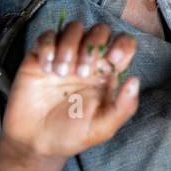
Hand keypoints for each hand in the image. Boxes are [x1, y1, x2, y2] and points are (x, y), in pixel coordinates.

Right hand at [2, 21, 139, 158]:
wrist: (35, 142)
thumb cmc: (72, 135)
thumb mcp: (102, 128)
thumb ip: (123, 108)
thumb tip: (135, 80)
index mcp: (108, 73)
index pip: (124, 43)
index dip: (122, 44)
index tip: (112, 59)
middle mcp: (89, 59)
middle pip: (100, 30)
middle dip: (93, 46)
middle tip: (81, 73)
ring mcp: (65, 56)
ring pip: (74, 28)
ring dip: (69, 46)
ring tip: (60, 73)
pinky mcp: (41, 57)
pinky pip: (47, 36)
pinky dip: (48, 47)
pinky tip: (45, 68)